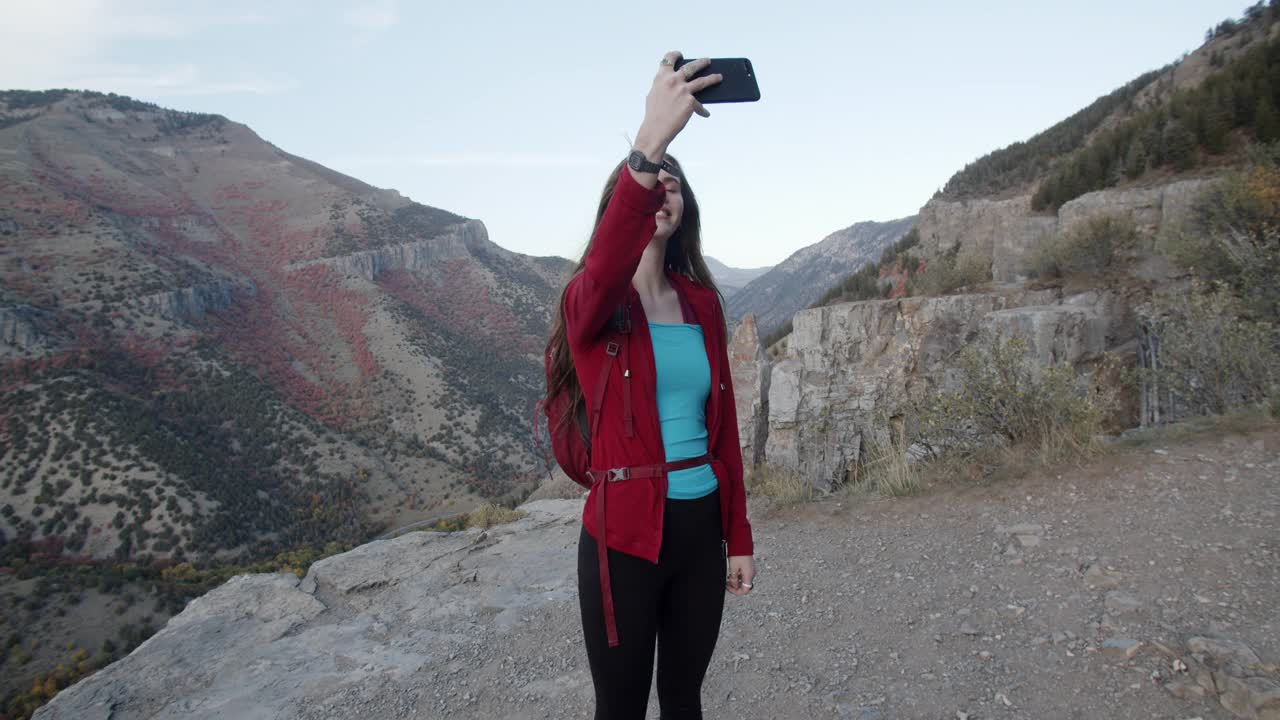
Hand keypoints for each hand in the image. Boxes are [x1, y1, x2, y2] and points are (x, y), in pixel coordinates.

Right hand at [632, 51, 722, 165]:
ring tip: (719, 77)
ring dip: (712, 78)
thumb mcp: (654, 94)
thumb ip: (664, 86)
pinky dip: (702, 110)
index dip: (675, 55)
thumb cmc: (654, 114)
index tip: (680, 55)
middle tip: (707, 61)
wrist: (656, 129)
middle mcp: (673, 80)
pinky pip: (699, 105)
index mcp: (661, 77)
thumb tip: (676, 84)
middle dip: (701, 63)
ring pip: (702, 81)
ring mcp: (683, 90)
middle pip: (691, 67)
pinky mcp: (690, 101)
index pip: (668, 59)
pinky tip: (705, 113)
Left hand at [725, 555, 755, 595]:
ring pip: (744, 580)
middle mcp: (752, 573)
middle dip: (735, 586)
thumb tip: (734, 585)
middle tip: (727, 583)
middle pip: (744, 585)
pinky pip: (744, 574)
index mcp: (749, 575)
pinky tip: (733, 572)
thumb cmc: (738, 553)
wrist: (742, 543)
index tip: (729, 588)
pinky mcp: (749, 565)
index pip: (744, 590)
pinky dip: (738, 575)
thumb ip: (733, 579)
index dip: (736, 591)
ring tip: (729, 577)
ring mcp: (751, 569)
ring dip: (736, 581)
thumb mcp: (733, 568)